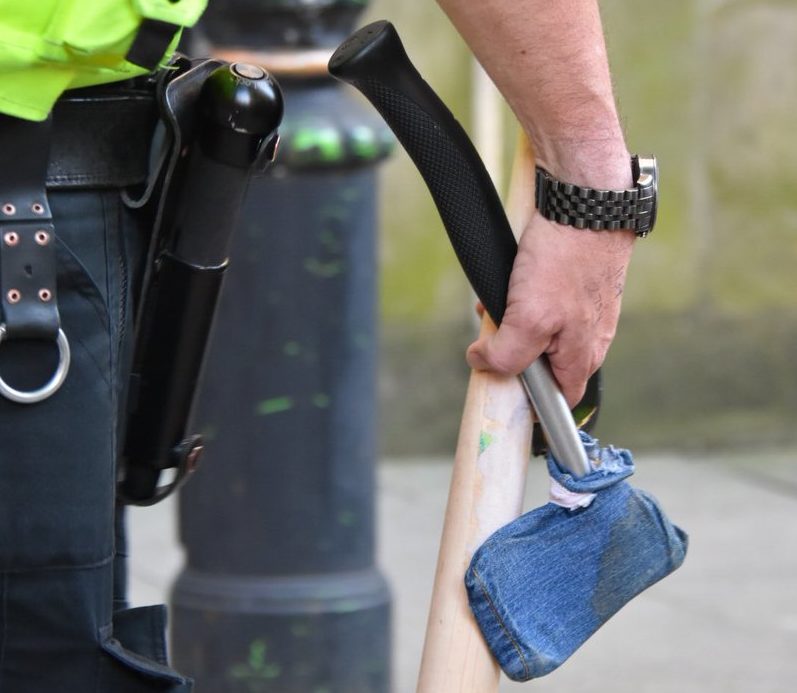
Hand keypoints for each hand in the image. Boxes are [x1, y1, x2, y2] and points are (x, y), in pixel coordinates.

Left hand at [466, 210, 633, 406]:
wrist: (585, 201)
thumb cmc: (565, 260)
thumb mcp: (531, 319)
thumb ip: (508, 354)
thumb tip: (482, 364)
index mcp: (584, 355)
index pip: (560, 399)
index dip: (532, 401)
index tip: (504, 388)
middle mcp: (589, 336)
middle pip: (543, 363)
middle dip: (512, 351)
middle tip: (492, 334)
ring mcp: (584, 308)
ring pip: (538, 330)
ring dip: (511, 321)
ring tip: (496, 302)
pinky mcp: (575, 283)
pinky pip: (541, 301)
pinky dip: (519, 296)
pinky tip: (509, 280)